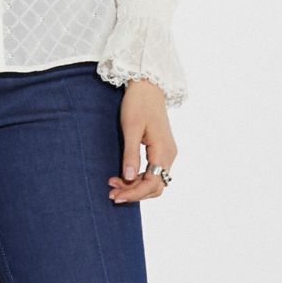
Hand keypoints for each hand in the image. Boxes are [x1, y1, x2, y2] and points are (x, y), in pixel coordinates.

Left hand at [107, 79, 176, 202]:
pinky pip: (153, 172)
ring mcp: (167, 152)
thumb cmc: (138, 103)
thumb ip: (131, 153)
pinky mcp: (162, 149)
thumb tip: (128, 178)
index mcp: (163, 150)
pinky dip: (139, 178)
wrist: (148, 86)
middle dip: (134, 193)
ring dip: (136, 187)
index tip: (116, 196)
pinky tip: (124, 176)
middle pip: (156, 186)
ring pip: (155, 180)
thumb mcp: (131, 128)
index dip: (134, 193)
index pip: (152, 183)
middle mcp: (169, 155)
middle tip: (111, 193)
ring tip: (114, 185)